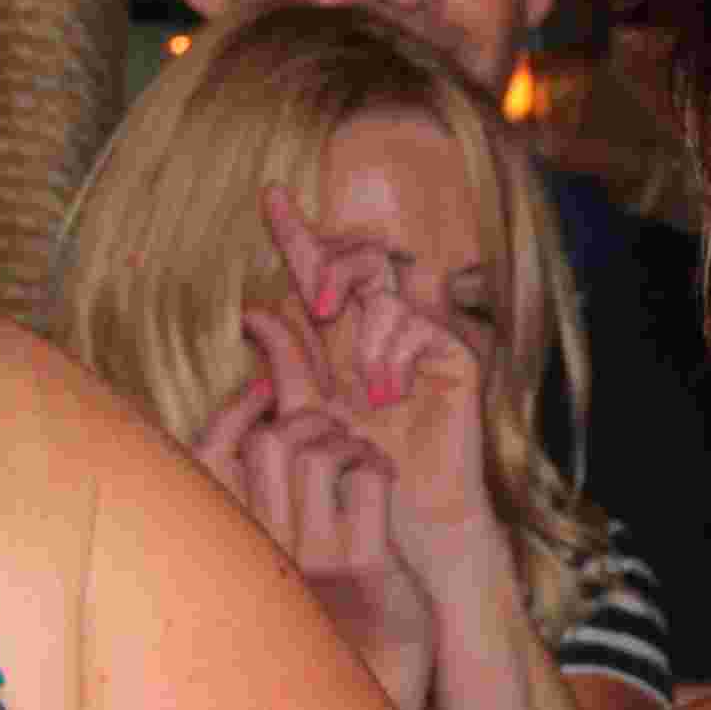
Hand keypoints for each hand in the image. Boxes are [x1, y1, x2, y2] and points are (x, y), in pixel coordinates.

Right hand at [201, 313, 436, 707]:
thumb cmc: (316, 635)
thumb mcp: (272, 574)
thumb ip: (253, 514)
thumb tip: (256, 432)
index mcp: (229, 555)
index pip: (205, 457)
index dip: (235, 410)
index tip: (266, 394)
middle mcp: (259, 558)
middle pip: (266, 443)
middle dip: (305, 418)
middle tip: (330, 436)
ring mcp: (312, 564)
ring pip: (316, 454)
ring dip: (347, 440)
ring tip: (359, 462)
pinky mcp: (365, 571)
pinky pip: (365, 481)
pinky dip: (376, 466)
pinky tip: (381, 481)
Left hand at [265, 186, 508, 592]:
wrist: (405, 513)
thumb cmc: (354, 472)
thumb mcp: (306, 413)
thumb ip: (285, 363)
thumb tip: (256, 308)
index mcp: (342, 334)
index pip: (320, 270)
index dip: (296, 232)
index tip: (270, 196)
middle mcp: (381, 327)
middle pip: (359, 259)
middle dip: (332, 267)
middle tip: (317, 301)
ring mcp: (420, 338)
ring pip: (385, 294)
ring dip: (364, 339)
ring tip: (366, 394)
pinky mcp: (454, 355)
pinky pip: (416, 323)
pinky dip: (393, 356)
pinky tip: (390, 397)